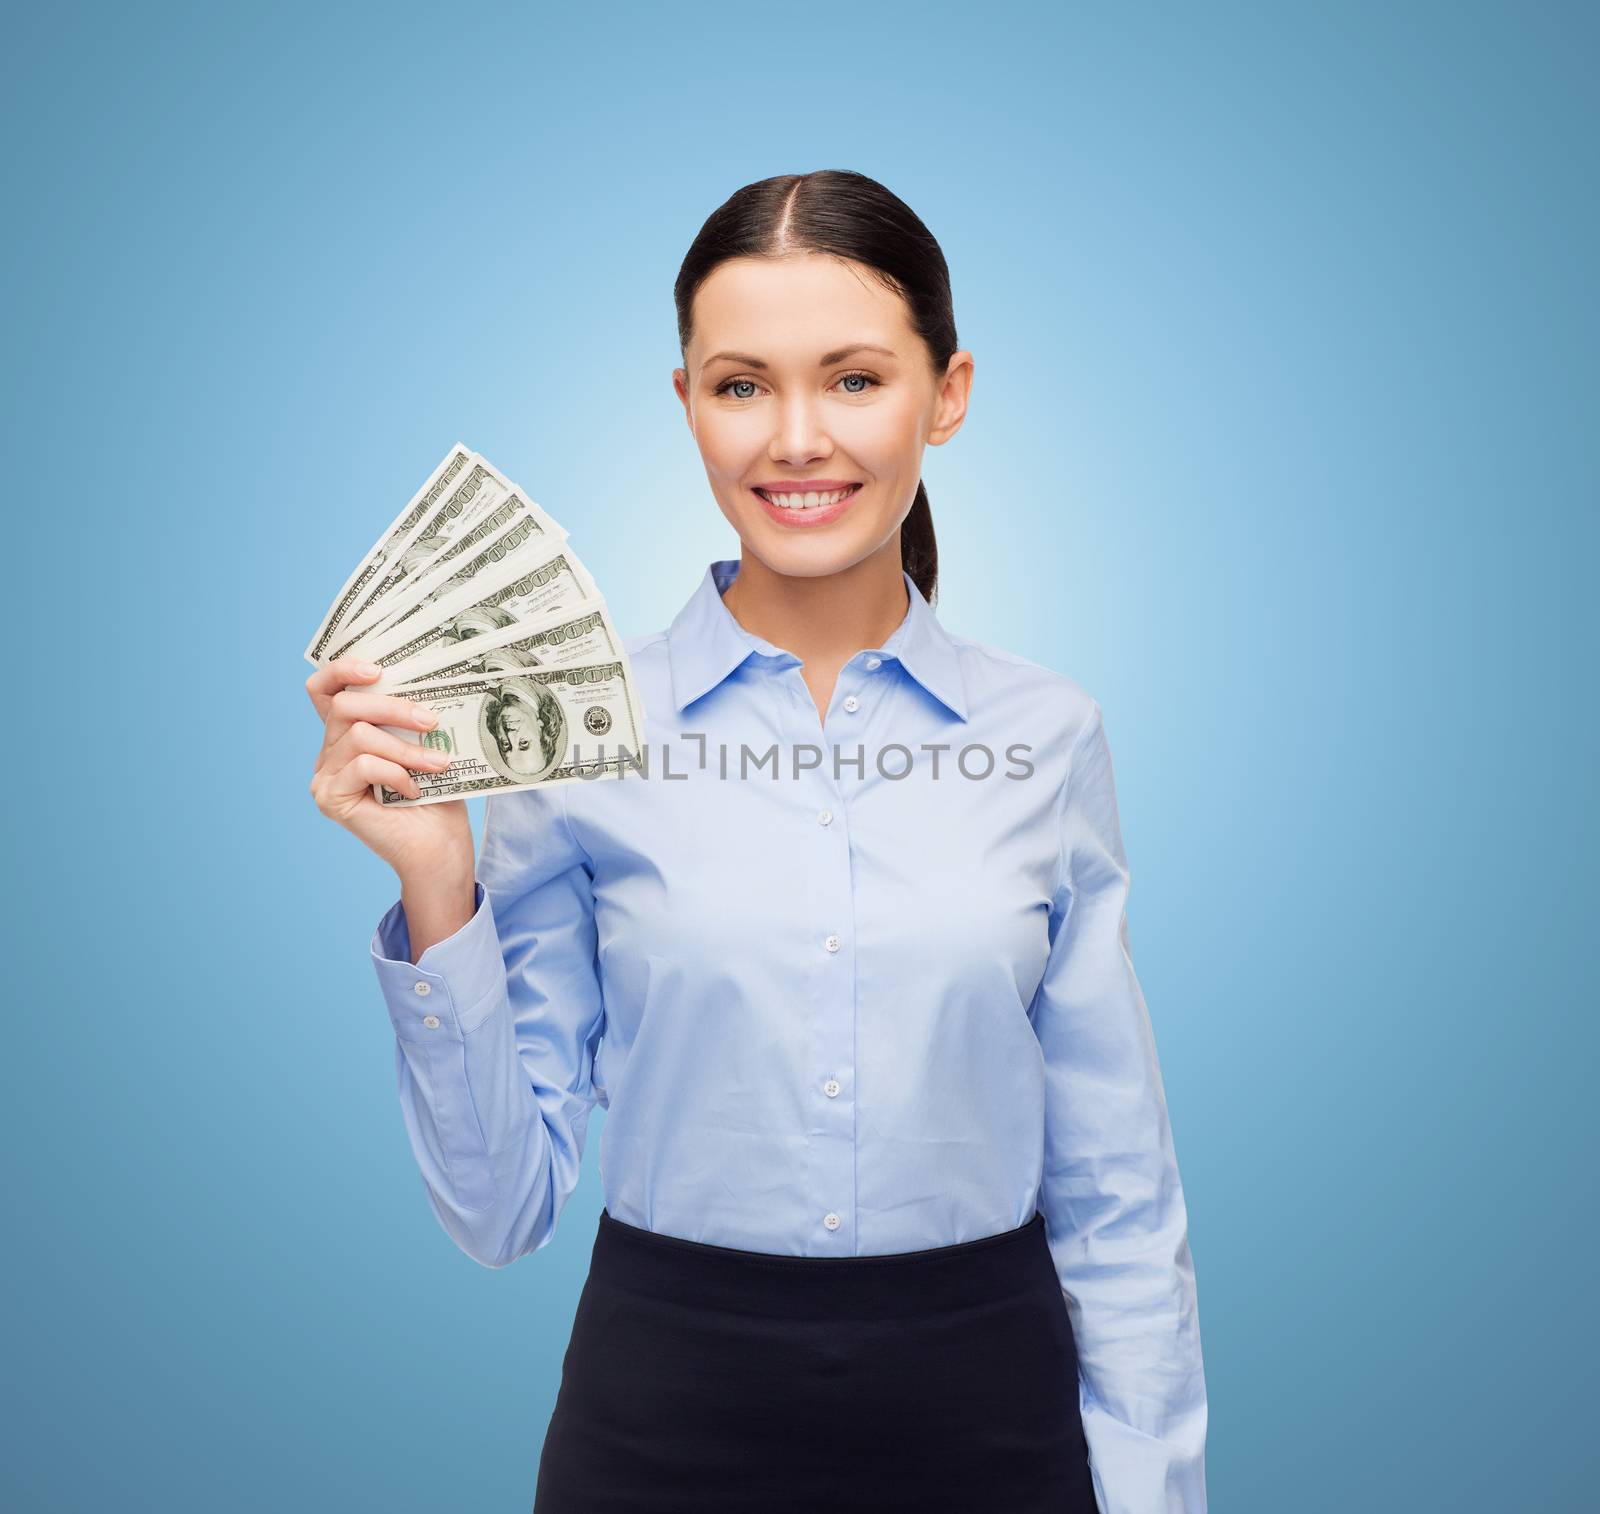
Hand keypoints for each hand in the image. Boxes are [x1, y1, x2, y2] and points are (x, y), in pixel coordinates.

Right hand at [306, 656, 473, 884]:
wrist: (439, 847)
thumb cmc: (437, 795)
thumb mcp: (424, 744)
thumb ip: (408, 717)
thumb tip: (421, 681)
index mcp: (348, 733)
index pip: (325, 689)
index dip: (341, 670)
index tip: (377, 669)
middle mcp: (329, 752)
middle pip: (344, 706)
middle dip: (392, 707)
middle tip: (430, 720)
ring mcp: (325, 776)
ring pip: (358, 736)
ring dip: (405, 748)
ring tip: (437, 763)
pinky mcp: (330, 798)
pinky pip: (362, 765)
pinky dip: (395, 773)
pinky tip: (413, 790)